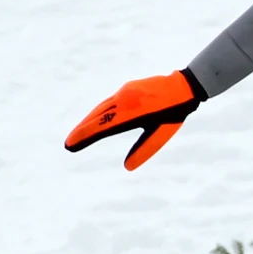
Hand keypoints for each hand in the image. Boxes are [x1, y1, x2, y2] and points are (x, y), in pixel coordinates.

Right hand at [65, 68, 206, 169]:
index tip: (70, 145)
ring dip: (88, 121)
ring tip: (77, 133)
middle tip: (68, 144)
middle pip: (97, 118)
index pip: (102, 128)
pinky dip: (99, 112)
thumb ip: (144, 149)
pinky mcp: (127, 88)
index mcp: (132, 115)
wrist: (184, 86)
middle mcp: (124, 101)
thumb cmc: (175, 113)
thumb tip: (127, 167)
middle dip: (82, 131)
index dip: (85, 137)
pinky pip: (109, 102)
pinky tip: (95, 118)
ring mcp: (124, 92)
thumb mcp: (161, 134)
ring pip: (101, 109)